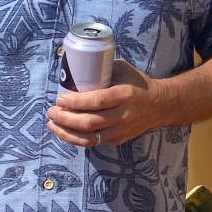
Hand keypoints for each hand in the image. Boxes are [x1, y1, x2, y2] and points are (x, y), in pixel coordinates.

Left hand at [47, 60, 165, 148]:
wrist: (160, 105)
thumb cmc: (139, 83)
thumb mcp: (124, 70)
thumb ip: (103, 70)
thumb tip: (77, 69)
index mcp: (124, 95)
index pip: (96, 101)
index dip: (75, 102)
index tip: (59, 98)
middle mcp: (122, 115)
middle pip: (89, 123)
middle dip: (65, 119)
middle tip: (51, 112)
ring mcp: (120, 131)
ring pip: (89, 139)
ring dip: (67, 133)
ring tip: (52, 125)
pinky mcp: (118, 140)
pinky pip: (94, 142)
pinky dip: (76, 138)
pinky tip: (66, 130)